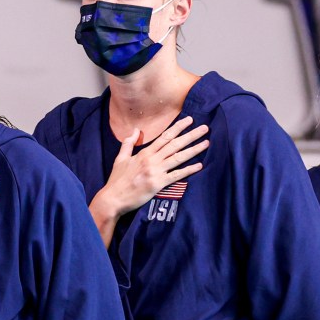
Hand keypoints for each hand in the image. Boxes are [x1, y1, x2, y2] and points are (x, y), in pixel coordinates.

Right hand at [90, 116, 208, 246]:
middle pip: (175, 144)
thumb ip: (129, 143)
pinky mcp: (158, 184)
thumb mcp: (120, 158)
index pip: (165, 137)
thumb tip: (136, 130)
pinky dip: (188, 170)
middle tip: (205, 128)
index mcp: (144, 153)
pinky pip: (176, 175)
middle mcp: (152, 160)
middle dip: (191, 135)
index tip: (189, 120)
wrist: (114, 199)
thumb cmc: (117, 180)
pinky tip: (199, 165)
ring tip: (206, 143)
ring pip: (178, 157)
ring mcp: (156, 172)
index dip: (178, 127)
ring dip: (194, 149)